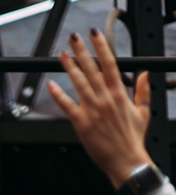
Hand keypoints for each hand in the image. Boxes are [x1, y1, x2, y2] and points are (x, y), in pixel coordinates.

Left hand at [47, 29, 152, 186]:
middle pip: (92, 69)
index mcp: (120, 93)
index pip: (109, 63)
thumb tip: (144, 73)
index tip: (94, 34)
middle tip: (73, 37)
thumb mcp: (143, 111)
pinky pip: (67, 106)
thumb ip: (143, 90)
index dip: (100, 47)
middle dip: (81, 50)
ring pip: (79, 83)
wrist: (126, 160)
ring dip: (69, 67)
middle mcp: (105, 98)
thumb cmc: (133, 139)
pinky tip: (51, 84)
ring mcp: (93, 110)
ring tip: (62, 54)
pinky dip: (58, 95)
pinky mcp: (82, 123)